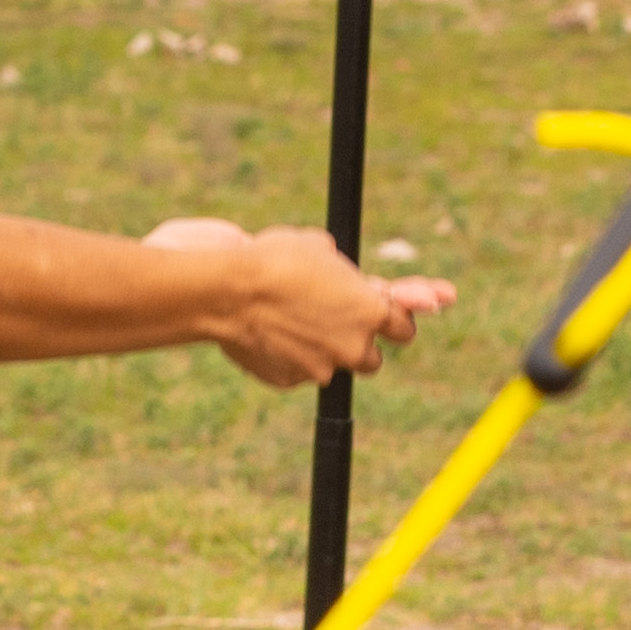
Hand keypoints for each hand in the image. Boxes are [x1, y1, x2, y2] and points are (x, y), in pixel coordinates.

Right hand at [195, 224, 455, 386]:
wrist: (226, 291)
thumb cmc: (274, 261)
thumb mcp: (318, 248)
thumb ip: (340, 271)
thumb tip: (336, 273)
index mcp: (371, 312)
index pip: (404, 329)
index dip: (393, 321)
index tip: (382, 318)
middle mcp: (354, 347)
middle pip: (373, 360)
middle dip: (357, 344)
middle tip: (334, 326)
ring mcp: (321, 369)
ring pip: (331, 368)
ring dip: (322, 354)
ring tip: (292, 327)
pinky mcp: (289, 380)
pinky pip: (295, 372)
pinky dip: (287, 358)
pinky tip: (267, 335)